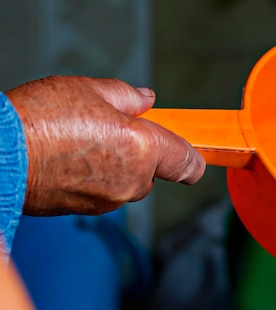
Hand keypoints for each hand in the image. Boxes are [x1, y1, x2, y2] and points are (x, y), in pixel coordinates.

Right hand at [6, 75, 205, 215]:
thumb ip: (127, 97)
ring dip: (116, 165)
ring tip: (81, 142)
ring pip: (128, 181)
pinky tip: (70, 160)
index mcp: (144, 149)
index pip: (189, 164)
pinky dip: (96, 179)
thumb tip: (146, 100)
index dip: (192, 157)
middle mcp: (133, 181)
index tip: (189, 151)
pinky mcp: (89, 211)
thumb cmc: (40, 121)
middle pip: (154, 170)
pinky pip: (105, 192)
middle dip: (140, 152)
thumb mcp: (90, 91)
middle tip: (110, 129)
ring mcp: (111, 200)